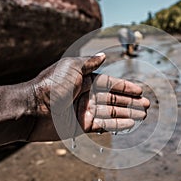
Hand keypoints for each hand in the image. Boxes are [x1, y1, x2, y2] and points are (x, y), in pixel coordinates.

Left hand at [28, 53, 149, 138]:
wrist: (33, 109)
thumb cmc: (51, 85)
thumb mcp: (71, 67)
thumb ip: (89, 63)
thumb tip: (104, 55)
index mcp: (86, 80)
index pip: (111, 83)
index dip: (126, 87)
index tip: (140, 90)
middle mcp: (88, 95)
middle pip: (115, 99)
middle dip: (132, 102)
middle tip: (147, 105)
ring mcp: (86, 111)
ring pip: (113, 112)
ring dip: (129, 113)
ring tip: (144, 115)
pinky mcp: (83, 125)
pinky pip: (104, 124)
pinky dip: (118, 124)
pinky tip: (130, 123)